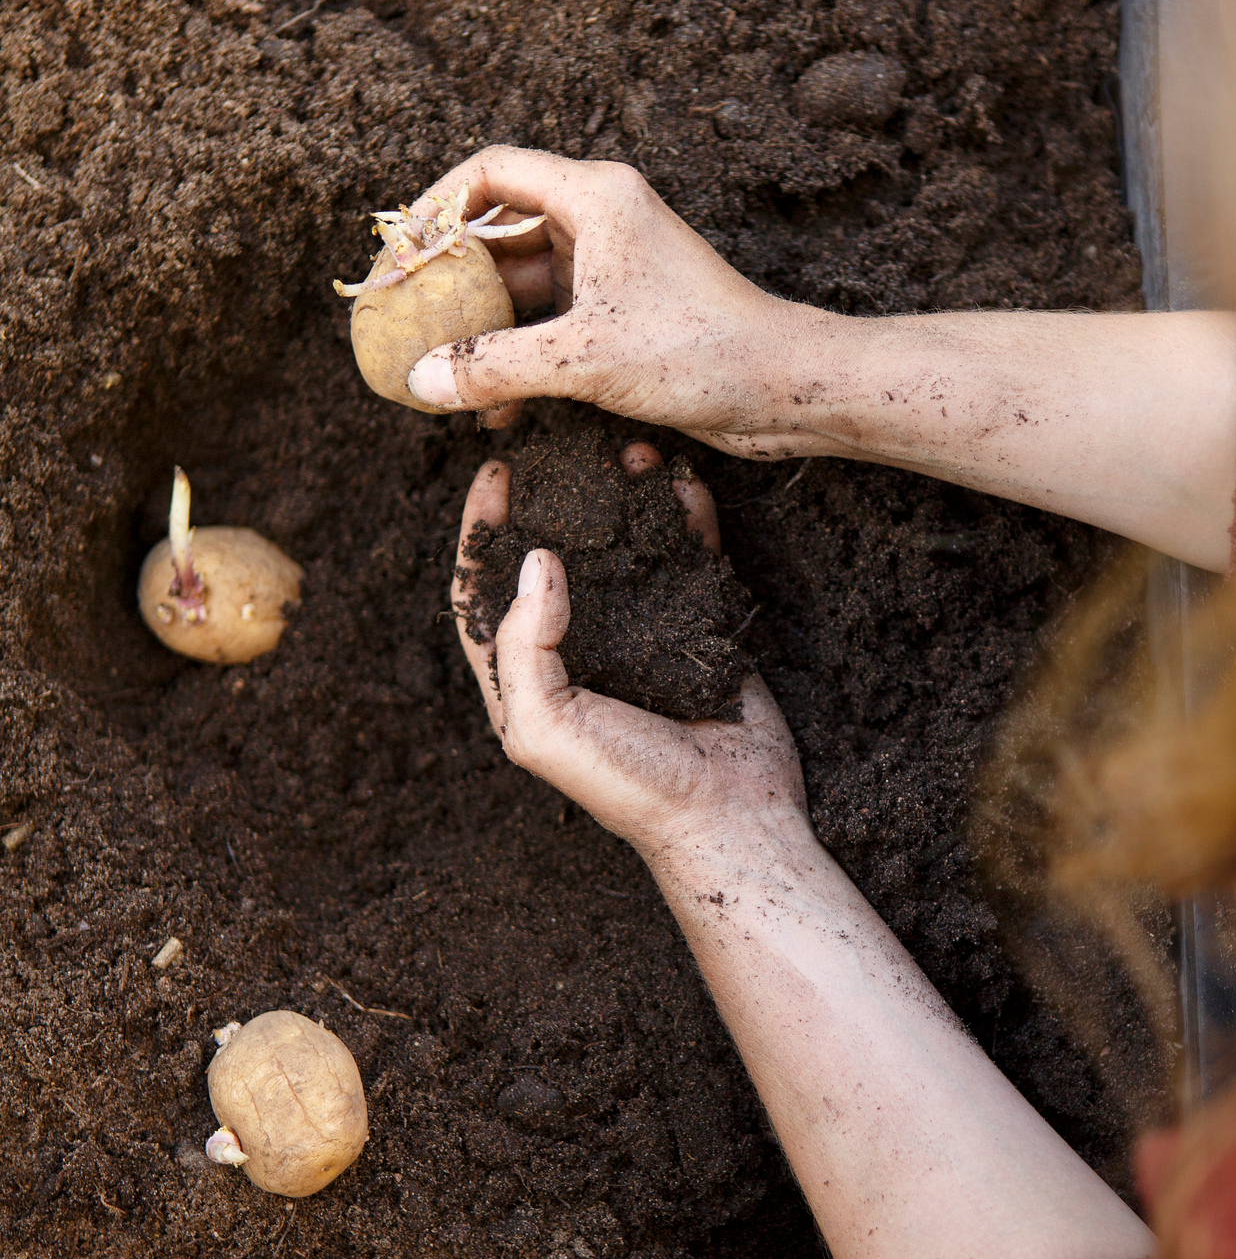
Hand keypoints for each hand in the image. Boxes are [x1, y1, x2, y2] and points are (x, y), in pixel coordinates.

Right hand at [408, 146, 826, 459]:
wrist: (784, 388)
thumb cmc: (701, 352)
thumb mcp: (585, 359)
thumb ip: (496, 366)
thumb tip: (420, 381)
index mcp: (597, 196)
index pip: (492, 172)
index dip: (435, 208)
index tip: (399, 256)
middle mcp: (603, 219)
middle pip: (500, 229)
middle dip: (451, 278)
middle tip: (402, 319)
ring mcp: (614, 266)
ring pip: (523, 283)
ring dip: (483, 325)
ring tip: (439, 370)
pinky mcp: (624, 311)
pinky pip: (551, 320)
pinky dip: (519, 352)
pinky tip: (493, 401)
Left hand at [451, 443, 809, 859]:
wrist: (730, 814)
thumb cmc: (629, 785)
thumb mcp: (549, 728)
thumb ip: (525, 647)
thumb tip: (538, 560)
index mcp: (525, 678)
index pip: (485, 591)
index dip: (481, 531)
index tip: (497, 474)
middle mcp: (578, 648)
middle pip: (552, 555)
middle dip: (557, 498)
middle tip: (564, 444)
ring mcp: (639, 633)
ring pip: (620, 547)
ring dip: (623, 497)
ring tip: (630, 450)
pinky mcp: (694, 626)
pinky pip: (684, 558)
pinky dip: (684, 518)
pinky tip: (682, 480)